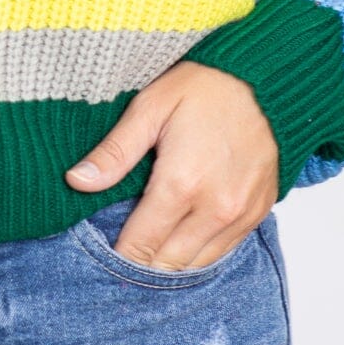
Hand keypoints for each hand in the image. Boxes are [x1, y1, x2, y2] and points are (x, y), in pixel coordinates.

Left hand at [63, 63, 278, 270]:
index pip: (139, 247)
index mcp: (180, 184)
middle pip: (167, 265)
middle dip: (140, 262)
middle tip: (122, 245)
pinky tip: (181, 237)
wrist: (267, 78)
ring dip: (169, 262)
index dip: (116, 255)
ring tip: (149, 245)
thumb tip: (76, 181)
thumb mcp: (149, 108)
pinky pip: (224, 251)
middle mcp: (214, 209)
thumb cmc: (204, 87)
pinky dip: (199, 252)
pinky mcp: (258, 213)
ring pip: (196, 266)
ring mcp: (240, 214)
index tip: (100, 249)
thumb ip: (114, 152)